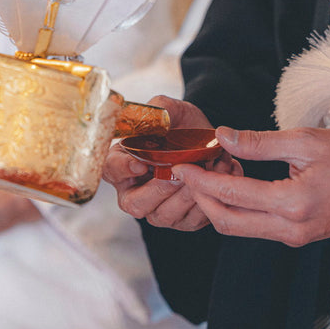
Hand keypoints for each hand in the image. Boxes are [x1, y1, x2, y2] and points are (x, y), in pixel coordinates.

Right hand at [102, 96, 242, 230]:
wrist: (209, 141)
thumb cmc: (182, 127)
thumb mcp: (171, 110)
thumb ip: (161, 108)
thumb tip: (158, 117)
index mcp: (121, 164)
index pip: (112, 170)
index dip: (123, 170)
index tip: (139, 164)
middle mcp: (134, 192)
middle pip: (136, 204)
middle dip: (160, 189)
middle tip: (179, 171)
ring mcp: (158, 210)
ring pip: (166, 215)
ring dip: (187, 194)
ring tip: (205, 171)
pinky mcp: (183, 220)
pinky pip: (191, 219)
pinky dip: (207, 199)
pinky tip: (218, 178)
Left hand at [172, 126, 329, 245]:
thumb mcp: (308, 142)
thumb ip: (261, 143)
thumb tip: (224, 137)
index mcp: (292, 204)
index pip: (231, 196)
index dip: (200, 180)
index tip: (181, 165)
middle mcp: (289, 229)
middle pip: (226, 222)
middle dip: (200, 198)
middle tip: (185, 173)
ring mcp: (292, 238)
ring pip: (239, 229)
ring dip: (217, 206)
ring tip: (206, 176)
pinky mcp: (296, 237)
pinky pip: (256, 228)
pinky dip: (237, 209)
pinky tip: (233, 185)